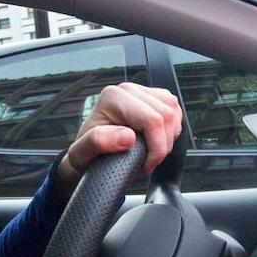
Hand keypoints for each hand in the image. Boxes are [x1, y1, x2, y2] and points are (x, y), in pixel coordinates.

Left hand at [55, 83, 182, 189]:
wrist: (86, 151)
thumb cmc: (84, 152)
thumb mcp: (82, 153)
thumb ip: (98, 142)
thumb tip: (127, 136)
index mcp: (113, 98)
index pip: (153, 120)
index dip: (156, 147)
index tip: (146, 166)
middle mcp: (128, 90)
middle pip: (166, 115)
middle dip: (163, 145)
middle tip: (150, 162)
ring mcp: (141, 91)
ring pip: (174, 111)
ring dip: (169, 137)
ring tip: (152, 153)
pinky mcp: (152, 97)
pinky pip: (174, 109)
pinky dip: (171, 129)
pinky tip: (158, 140)